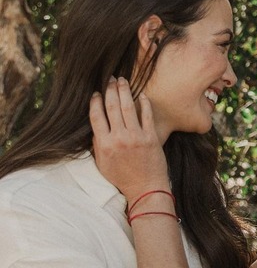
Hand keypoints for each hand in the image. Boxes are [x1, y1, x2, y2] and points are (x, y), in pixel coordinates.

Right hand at [89, 77, 169, 203]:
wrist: (146, 188)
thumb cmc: (123, 178)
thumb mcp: (102, 164)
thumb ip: (98, 145)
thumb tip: (96, 127)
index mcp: (104, 144)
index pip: (96, 117)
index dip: (95, 102)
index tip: (95, 93)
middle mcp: (119, 138)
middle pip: (112, 107)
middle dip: (110, 90)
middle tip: (110, 79)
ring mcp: (136, 137)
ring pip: (128, 108)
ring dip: (125, 91)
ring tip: (123, 80)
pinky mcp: (151, 137)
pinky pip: (147, 116)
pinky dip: (144, 103)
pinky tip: (142, 94)